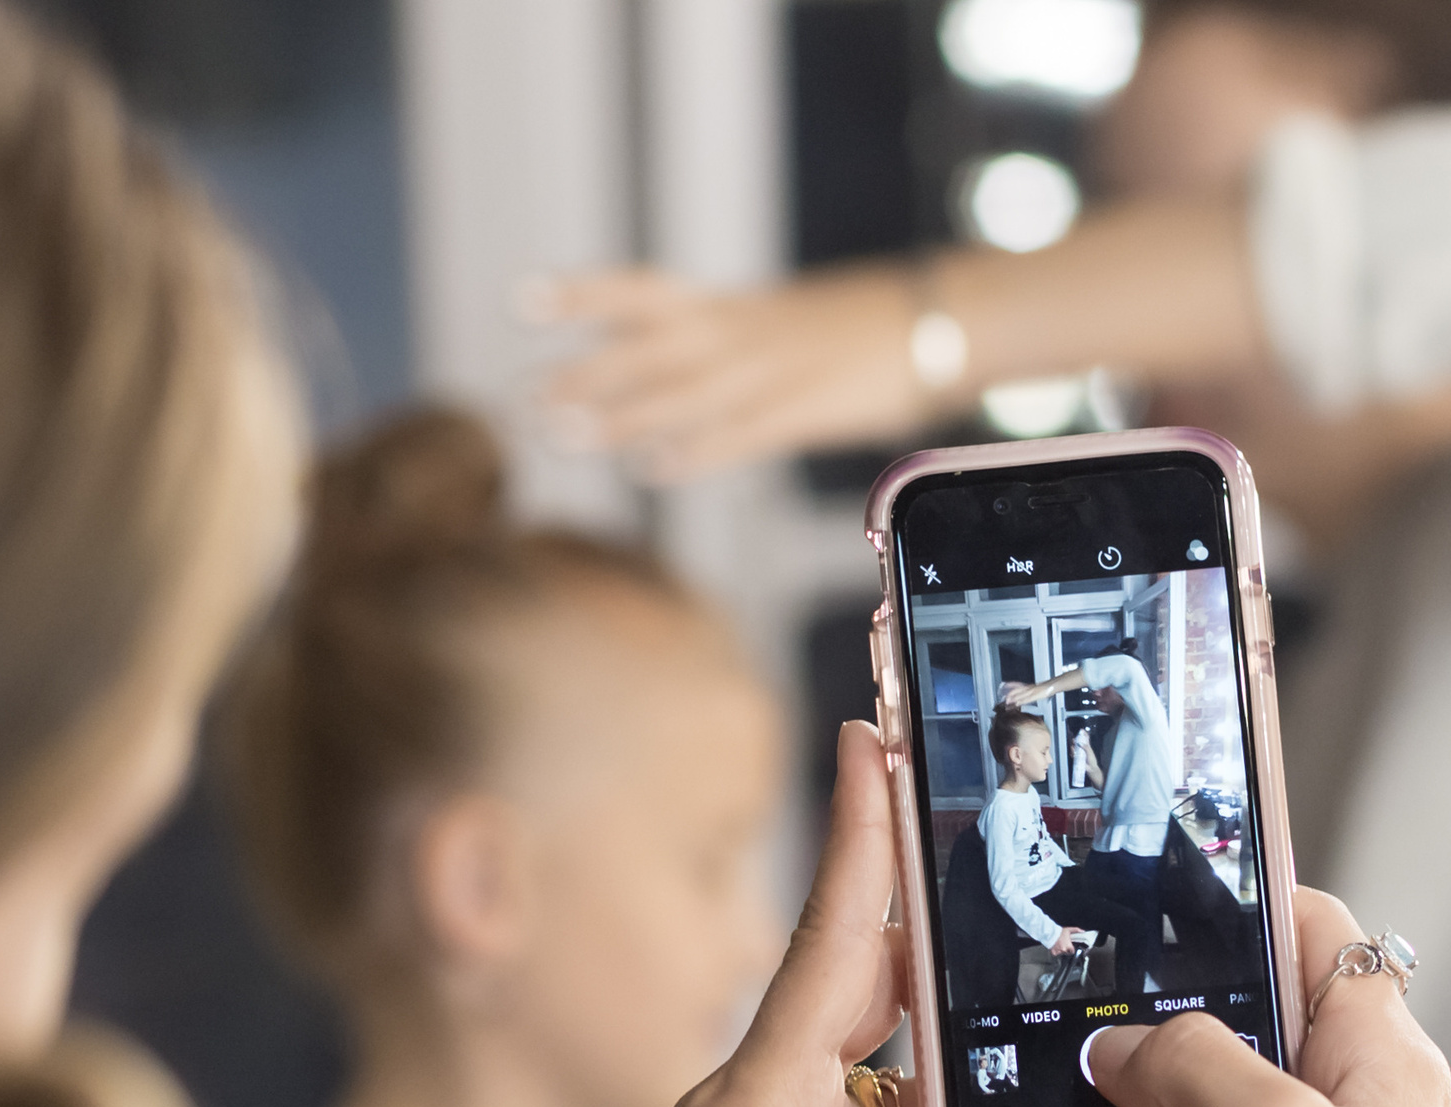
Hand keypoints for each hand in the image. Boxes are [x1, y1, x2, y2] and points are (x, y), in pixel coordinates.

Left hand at [531, 263, 944, 482]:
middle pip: (649, 350)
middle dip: (586, 376)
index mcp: (727, 308)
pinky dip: (697, 451)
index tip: (519, 301)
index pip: (640, 293)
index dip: (581, 295)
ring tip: (564, 435)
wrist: (930, 320)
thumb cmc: (846, 327)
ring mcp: (768, 375)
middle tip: (525, 400)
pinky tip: (652, 469)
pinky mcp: (802, 414)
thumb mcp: (769, 323)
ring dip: (623, 417)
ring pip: (684, 394)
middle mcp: (737, 335)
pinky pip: (741, 435)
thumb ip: (710, 346)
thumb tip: (648, 375)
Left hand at [1000, 680, 1045, 709]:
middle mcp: (1028, 688)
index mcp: (1028, 686)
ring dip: (1013, 699)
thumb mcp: (1036, 688)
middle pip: (1017, 690)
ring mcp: (1031, 691)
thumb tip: (1025, 694)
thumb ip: (1029, 690)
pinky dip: (1021, 701)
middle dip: (1009, 695)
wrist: (1053, 685)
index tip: (1003, 686)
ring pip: (1020, 695)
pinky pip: (1027, 699)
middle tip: (1003, 699)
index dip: (1010, 685)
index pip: (1017, 685)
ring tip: (1007, 702)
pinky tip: (1017, 704)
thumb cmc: (1045, 687)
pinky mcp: (1035, 695)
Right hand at [1049, 928, 1081, 957]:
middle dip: (1066, 949)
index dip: (1071, 949)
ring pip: (1061, 953)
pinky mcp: (1053, 952)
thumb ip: (1076, 930)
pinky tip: (1055, 947)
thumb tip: (1082, 931)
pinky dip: (1055, 951)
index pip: (1072, 951)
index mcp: (1069, 946)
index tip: (1070, 947)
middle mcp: (1064, 950)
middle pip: (1067, 952)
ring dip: (1061, 950)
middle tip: (1063, 945)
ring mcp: (1058, 952)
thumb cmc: (1059, 932)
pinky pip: (1056, 954)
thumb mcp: (1069, 930)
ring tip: (1059, 945)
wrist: (1050, 933)